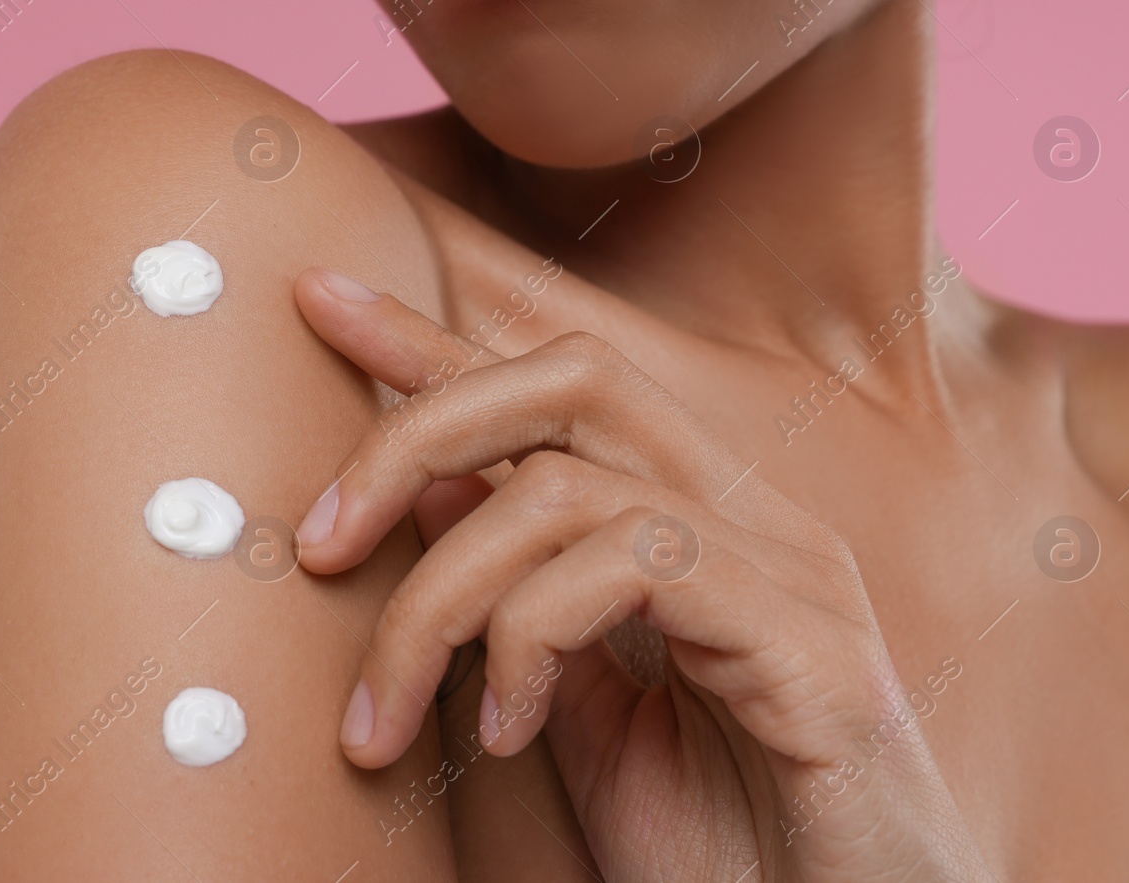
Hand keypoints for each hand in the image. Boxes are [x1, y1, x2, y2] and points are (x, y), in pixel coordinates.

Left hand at [292, 268, 989, 881]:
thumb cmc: (719, 846)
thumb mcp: (577, 714)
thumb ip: (519, 605)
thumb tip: (427, 497)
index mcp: (698, 521)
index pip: (558, 388)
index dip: (436, 339)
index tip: (323, 300)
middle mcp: (750, 517)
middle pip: (574, 376)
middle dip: (418, 430)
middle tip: (318, 542)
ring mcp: (791, 570)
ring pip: (572, 488)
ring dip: (440, 598)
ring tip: (386, 716)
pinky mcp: (810, 644)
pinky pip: (639, 567)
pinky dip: (532, 640)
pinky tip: (506, 732)